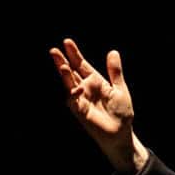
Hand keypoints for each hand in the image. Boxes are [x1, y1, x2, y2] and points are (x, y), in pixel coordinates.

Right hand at [48, 37, 145, 172]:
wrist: (121, 133)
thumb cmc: (121, 113)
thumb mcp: (120, 89)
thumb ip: (115, 72)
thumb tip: (113, 52)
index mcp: (95, 81)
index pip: (82, 64)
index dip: (74, 53)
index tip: (67, 42)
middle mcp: (85, 88)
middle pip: (71, 72)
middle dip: (62, 61)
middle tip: (54, 51)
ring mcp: (81, 99)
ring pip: (69, 84)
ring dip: (65, 76)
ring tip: (62, 65)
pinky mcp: (80, 111)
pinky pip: (73, 101)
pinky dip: (74, 94)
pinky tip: (76, 88)